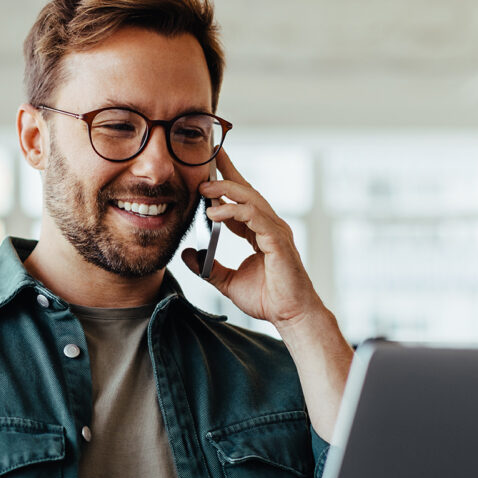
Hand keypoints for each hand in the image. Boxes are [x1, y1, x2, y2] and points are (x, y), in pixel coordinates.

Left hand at [181, 149, 325, 332]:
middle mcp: (269, 226)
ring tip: (203, 189)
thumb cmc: (268, 299)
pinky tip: (214, 212)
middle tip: (205, 161)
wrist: (290, 315)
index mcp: (259, 232)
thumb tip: (187, 256)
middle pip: (247, 190)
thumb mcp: (227, 282)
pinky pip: (254, 217)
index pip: (241, 200)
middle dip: (227, 173)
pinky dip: (233, 211)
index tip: (208, 167)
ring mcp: (276, 231)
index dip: (225, 182)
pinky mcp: (277, 240)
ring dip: (226, 190)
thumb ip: (208, 268)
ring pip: (250, 199)